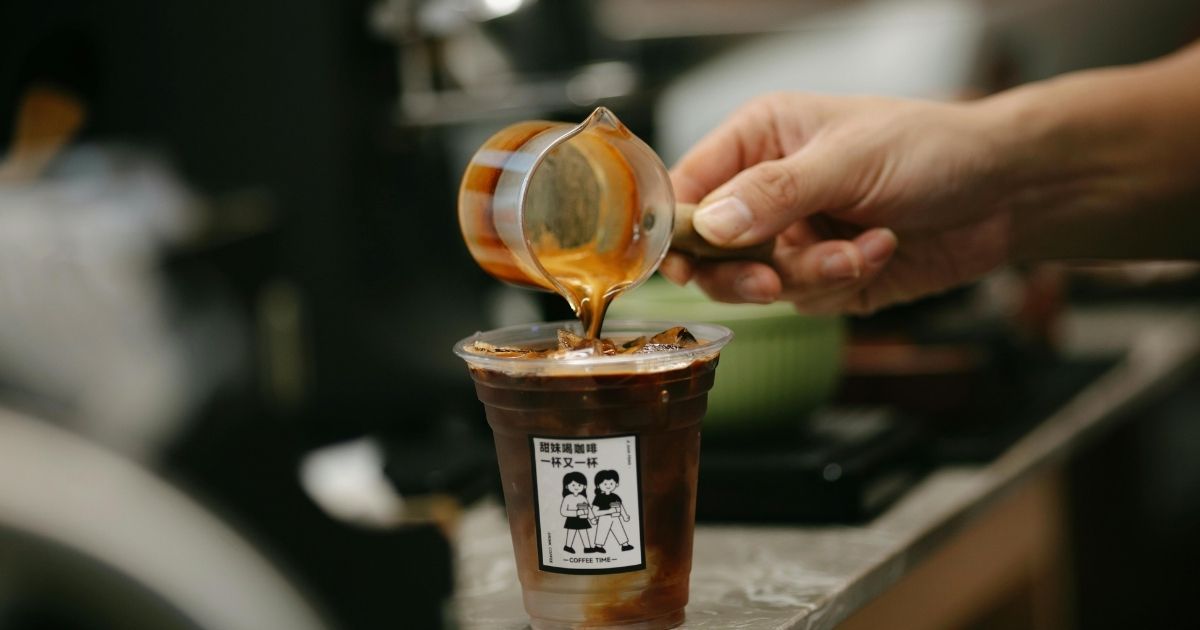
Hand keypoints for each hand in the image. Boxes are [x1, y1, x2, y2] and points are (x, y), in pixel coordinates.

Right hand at [662, 92, 1019, 313]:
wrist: (1006, 193)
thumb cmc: (932, 148)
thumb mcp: (848, 161)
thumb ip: (775, 193)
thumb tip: (710, 225)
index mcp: (760, 139)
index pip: (690, 186)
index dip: (679, 228)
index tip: (685, 262)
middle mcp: (768, 190)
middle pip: (711, 250)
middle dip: (745, 272)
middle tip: (770, 282)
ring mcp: (795, 236)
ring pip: (759, 284)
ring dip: (812, 274)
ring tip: (864, 247)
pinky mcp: (826, 275)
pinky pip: (806, 299)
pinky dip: (843, 282)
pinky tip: (882, 248)